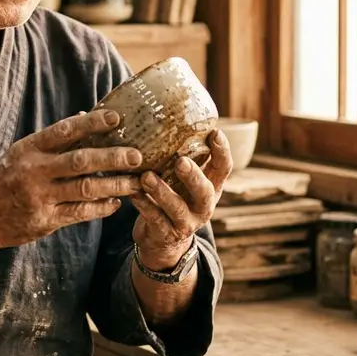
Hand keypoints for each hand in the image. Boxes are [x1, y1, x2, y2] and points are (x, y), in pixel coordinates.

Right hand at [0, 110, 141, 251]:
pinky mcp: (44, 221)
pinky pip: (80, 213)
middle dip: (113, 157)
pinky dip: (101, 208)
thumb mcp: (20, 155)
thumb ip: (52, 140)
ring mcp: (39, 197)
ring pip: (85, 189)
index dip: (92, 123)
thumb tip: (84, 116)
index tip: (116, 117)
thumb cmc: (3, 181)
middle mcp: (33, 171)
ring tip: (136, 182)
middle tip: (137, 155)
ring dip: (115, 185)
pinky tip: (115, 204)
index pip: (65, 130)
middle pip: (81, 161)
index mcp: (28, 149)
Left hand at [132, 130, 232, 270]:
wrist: (162, 241)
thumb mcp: (182, 180)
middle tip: (180, 161)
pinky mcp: (166, 234)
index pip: (224, 169)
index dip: (223, 152)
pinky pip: (154, 219)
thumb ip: (182, 157)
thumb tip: (171, 113)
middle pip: (205, 191)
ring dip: (162, 192)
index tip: (215, 132)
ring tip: (146, 177)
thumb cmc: (172, 197)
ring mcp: (186, 222)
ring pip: (177, 208)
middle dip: (193, 176)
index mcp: (211, 187)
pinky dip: (143, 205)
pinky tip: (132, 194)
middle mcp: (203, 206)